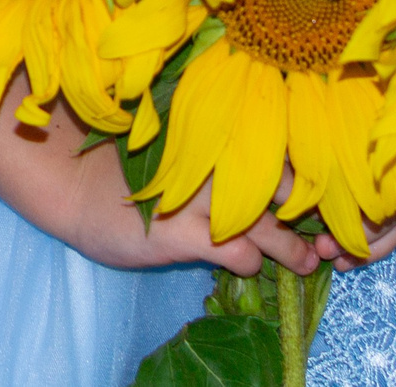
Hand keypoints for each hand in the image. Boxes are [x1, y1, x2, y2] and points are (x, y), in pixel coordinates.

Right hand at [49, 144, 325, 277]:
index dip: (305, 173)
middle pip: (283, 184)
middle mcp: (212, 162)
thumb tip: (271, 164)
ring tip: (305, 261)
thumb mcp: (178, 143)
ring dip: (292, 248)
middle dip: (306, 211)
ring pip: (268, 223)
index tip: (319, 194)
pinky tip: (246, 262)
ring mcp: (198, 198)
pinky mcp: (181, 234)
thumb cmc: (128, 162)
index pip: (277, 147)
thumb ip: (218, 146)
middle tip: (320, 231)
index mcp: (214, 135)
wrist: (75, 187)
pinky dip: (250, 260)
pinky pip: (237, 252)